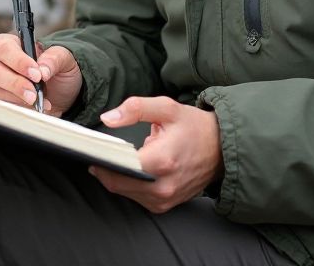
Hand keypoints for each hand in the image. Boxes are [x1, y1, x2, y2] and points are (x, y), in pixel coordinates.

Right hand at [0, 34, 82, 117]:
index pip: (5, 48)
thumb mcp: (64, 58)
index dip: (19, 62)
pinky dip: (18, 107)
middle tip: (34, 94)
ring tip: (37, 100)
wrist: (59, 91)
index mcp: (11, 43)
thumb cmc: (56, 68)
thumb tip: (43, 70)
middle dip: (16, 84)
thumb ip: (54, 59)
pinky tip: (33, 107)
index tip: (36, 75)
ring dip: (18, 98)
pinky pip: (0, 104)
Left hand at [88, 96, 222, 213]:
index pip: (118, 166)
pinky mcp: (164, 205)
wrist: (222, 149)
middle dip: (105, 166)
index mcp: (162, 160)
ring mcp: (164, 199)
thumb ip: (135, 108)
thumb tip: (108, 118)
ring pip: (124, 192)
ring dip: (117, 176)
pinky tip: (133, 168)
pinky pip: (136, 197)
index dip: (101, 157)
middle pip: (116, 182)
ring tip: (120, 156)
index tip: (91, 147)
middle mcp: (162, 186)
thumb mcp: (167, 108)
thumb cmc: (194, 126)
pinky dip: (129, 184)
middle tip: (100, 150)